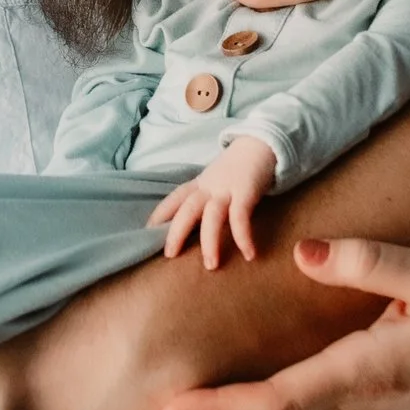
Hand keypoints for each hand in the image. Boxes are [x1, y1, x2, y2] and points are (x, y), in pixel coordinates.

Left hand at [149, 137, 278, 267]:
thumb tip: (193, 224)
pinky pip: (241, 217)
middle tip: (170, 255)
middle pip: (187, 209)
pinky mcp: (247, 192)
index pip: (174, 199)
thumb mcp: (215, 181)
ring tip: (211, 265)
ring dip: (210, 241)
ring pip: (212, 216)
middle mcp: (209, 187)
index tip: (147, 232)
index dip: (159, 215)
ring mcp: (227, 189)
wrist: (262, 144)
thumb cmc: (238, 169)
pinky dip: (243, 236)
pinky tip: (248, 254)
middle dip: (176, 232)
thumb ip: (205, 198)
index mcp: (199, 185)